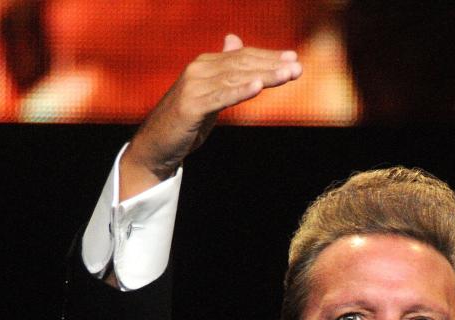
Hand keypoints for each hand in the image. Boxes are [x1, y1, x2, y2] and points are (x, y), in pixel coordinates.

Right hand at [120, 34, 300, 197]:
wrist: (157, 145)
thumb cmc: (185, 120)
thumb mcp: (208, 91)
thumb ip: (223, 69)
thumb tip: (234, 40)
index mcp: (205, 64)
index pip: (242, 56)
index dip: (268, 57)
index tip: (293, 59)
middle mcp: (199, 70)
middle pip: (242, 64)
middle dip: (272, 66)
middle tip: (298, 68)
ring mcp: (194, 86)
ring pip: (235, 79)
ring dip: (264, 76)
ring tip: (287, 76)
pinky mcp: (191, 106)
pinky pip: (220, 98)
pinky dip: (240, 91)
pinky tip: (258, 87)